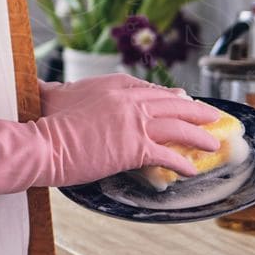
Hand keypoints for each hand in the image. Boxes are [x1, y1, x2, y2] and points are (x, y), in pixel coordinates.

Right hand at [34, 74, 222, 186]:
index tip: (181, 98)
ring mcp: (134, 122)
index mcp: (112, 84)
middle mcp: (128, 99)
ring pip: (178, 126)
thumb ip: (58, 88)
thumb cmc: (42, 122)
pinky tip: (190, 170)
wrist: (42, 143)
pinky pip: (167, 155)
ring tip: (212, 142)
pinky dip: (182, 163)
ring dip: (199, 135)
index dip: (168, 95)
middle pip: (172, 102)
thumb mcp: (54, 95)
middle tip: (211, 116)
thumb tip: (43, 86)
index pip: (149, 88)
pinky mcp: (135, 147)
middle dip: (195, 111)